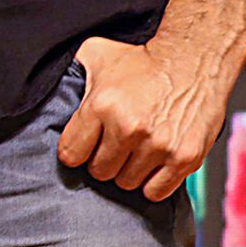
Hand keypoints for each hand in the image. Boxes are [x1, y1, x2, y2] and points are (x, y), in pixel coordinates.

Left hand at [58, 31, 244, 200]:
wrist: (194, 60)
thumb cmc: (142, 60)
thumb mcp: (96, 55)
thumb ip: (72, 73)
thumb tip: (51, 90)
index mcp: (101, 106)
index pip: (71, 154)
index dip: (75, 153)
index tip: (83, 148)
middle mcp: (128, 128)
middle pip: (99, 172)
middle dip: (102, 162)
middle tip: (112, 148)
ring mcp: (159, 145)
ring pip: (127, 182)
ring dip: (127, 171)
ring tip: (134, 152)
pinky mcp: (185, 158)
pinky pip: (156, 191)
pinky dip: (152, 183)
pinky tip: (152, 165)